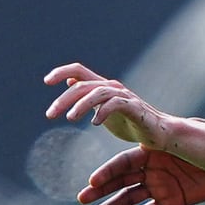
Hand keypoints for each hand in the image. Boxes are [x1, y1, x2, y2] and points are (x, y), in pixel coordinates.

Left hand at [43, 63, 173, 146]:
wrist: (158, 133)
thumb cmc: (130, 122)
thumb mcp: (102, 109)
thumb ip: (87, 97)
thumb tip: (71, 83)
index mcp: (102, 86)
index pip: (79, 70)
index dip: (61, 72)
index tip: (46, 81)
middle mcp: (112, 87)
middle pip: (82, 85)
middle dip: (63, 99)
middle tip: (50, 114)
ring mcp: (123, 96)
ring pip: (96, 93)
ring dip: (80, 105)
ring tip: (69, 118)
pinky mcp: (134, 107)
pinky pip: (115, 104)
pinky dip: (103, 112)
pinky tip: (95, 123)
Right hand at [77, 142, 204, 204]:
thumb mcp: (202, 138)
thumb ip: (193, 134)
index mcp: (153, 150)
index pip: (124, 162)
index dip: (109, 172)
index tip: (93, 182)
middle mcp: (152, 168)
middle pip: (121, 180)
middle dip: (101, 190)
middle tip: (83, 199)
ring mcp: (159, 185)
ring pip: (128, 198)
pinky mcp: (169, 201)